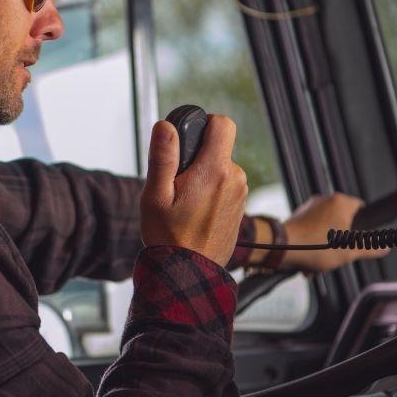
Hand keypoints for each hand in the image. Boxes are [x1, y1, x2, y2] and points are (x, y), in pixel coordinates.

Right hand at [140, 116, 247, 265]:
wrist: (188, 273)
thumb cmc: (169, 237)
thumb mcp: (155, 196)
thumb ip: (162, 157)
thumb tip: (165, 126)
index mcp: (215, 171)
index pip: (223, 124)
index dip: (205, 124)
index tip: (187, 140)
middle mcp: (234, 179)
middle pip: (218, 148)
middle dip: (197, 157)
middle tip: (176, 184)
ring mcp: (240, 194)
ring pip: (220, 168)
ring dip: (203, 176)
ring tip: (184, 202)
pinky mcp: (239, 206)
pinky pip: (225, 185)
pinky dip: (210, 191)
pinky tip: (195, 212)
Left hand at [282, 193, 389, 272]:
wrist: (281, 248)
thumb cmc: (315, 246)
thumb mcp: (350, 251)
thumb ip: (371, 248)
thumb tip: (384, 247)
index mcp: (340, 202)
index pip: (362, 208)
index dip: (365, 225)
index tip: (363, 238)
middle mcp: (324, 200)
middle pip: (343, 222)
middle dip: (341, 243)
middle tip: (339, 255)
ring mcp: (309, 208)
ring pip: (326, 230)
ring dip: (326, 248)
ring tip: (321, 262)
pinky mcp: (297, 217)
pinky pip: (311, 232)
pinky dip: (312, 246)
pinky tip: (310, 262)